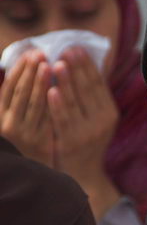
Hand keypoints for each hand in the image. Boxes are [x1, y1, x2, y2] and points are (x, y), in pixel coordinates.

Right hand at [0, 50, 53, 166]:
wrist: (31, 171)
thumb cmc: (25, 139)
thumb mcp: (16, 118)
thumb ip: (19, 98)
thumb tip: (26, 68)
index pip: (8, 88)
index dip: (18, 70)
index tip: (30, 53)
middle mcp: (7, 125)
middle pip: (20, 94)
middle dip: (31, 72)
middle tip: (41, 53)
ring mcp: (24, 135)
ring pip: (34, 105)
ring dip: (42, 83)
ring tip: (51, 65)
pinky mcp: (40, 143)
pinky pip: (48, 118)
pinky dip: (54, 103)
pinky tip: (61, 89)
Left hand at [47, 47, 119, 218]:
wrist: (85, 174)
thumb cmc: (87, 142)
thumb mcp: (98, 120)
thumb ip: (93, 98)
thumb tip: (87, 67)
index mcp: (110, 113)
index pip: (99, 85)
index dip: (88, 66)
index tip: (77, 48)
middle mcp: (102, 122)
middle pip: (88, 90)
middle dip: (77, 68)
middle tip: (66, 49)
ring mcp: (88, 132)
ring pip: (75, 102)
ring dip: (66, 81)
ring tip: (57, 63)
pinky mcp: (72, 141)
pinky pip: (64, 118)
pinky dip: (58, 103)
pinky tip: (51, 90)